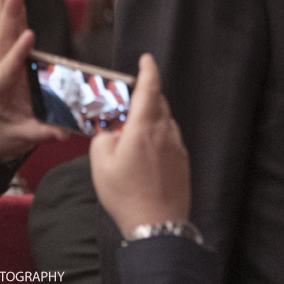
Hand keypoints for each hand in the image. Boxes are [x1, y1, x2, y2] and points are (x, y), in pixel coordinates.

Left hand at [0, 0, 67, 160]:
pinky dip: (9, 10)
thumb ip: (41, 132)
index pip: (9, 69)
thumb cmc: (8, 133)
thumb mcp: (23, 137)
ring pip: (3, 30)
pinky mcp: (5, 55)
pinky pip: (7, 30)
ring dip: (7, 7)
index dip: (18, 53)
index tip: (29, 36)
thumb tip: (62, 133)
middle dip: (9, 16)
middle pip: (2, 41)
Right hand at [91, 54, 191, 234]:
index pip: (150, 89)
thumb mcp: (100, 164)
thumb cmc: (127, 195)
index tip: (146, 59)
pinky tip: (144, 157)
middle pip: (158, 103)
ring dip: (150, 121)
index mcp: (144, 128)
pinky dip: (157, 139)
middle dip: (145, 98)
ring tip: (131, 139)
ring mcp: (177, 146)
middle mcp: (165, 132)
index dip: (149, 70)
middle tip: (126, 106)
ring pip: (164, 122)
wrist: (157, 224)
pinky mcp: (182, 161)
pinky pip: (169, 140)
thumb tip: (110, 131)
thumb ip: (103, 138)